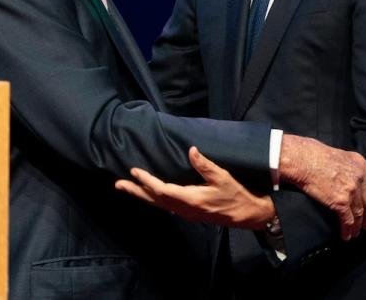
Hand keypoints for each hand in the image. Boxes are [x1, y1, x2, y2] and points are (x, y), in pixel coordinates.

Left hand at [115, 146, 275, 230]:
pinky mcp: (189, 213)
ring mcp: (186, 213)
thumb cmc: (235, 194)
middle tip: (118, 185)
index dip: (147, 181)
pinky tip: (149, 195)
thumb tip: (191, 150)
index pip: (162, 190)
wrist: (247, 214)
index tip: (134, 171)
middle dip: (136, 191)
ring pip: (159, 204)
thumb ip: (205, 165)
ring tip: (127, 188)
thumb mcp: (222, 177)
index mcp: (190, 200)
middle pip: (155, 200)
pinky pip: (165, 206)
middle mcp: (184, 209)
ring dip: (142, 195)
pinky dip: (153, 199)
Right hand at [278, 135, 365, 240]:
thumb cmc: (314, 154)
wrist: (303, 159)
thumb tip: (350, 178)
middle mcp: (359, 178)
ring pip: (360, 214)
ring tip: (356, 232)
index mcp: (361, 165)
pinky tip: (346, 235)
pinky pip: (348, 220)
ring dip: (359, 226)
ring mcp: (351, 190)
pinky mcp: (340, 202)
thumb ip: (350, 167)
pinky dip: (348, 230)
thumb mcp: (340, 155)